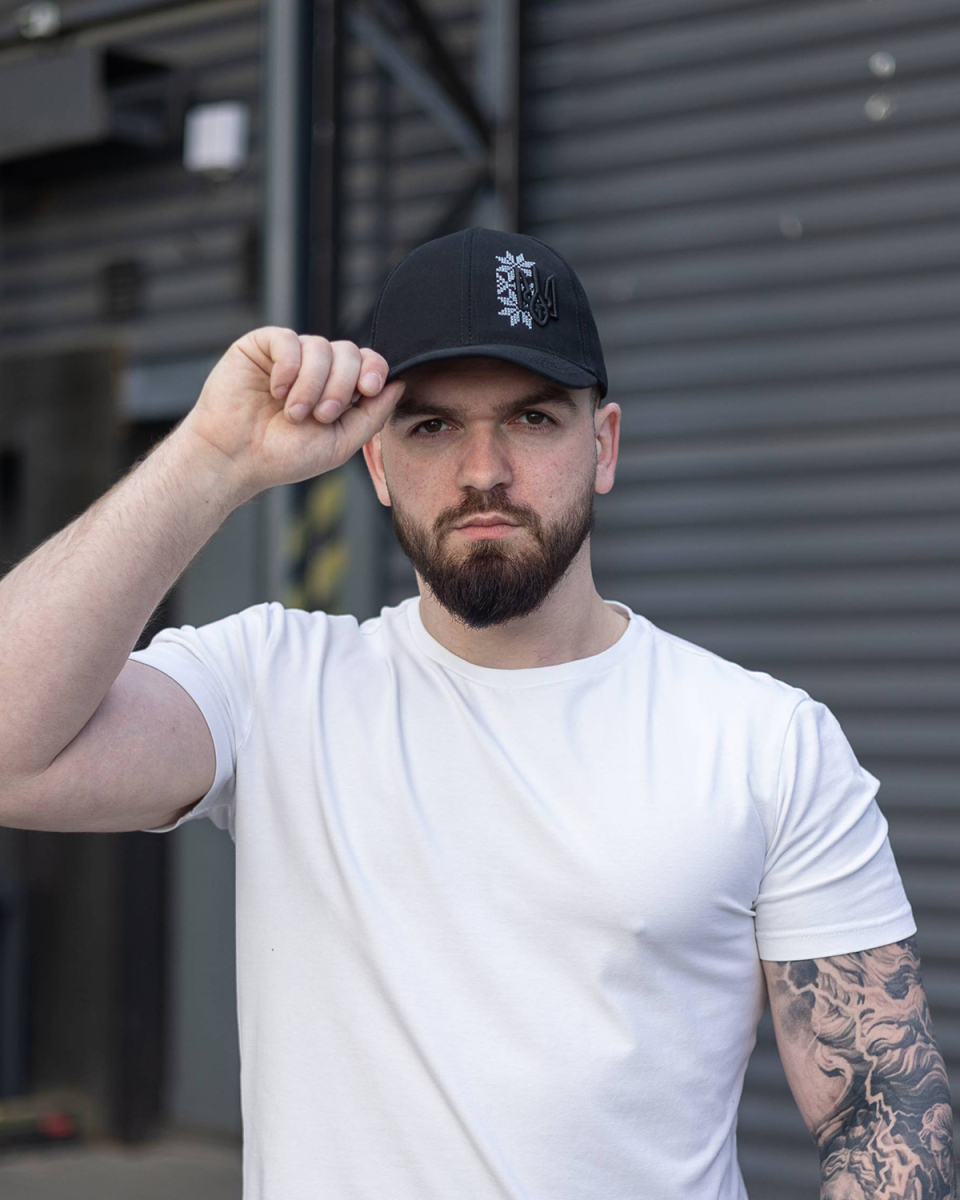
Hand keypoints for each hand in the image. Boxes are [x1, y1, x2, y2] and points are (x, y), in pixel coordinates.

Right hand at [177, 327, 405, 499]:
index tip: (368, 389)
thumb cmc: (284, 456)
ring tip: (293, 413)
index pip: (368, 362)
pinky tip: (276, 392)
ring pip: (320, 347)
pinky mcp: (261, 346)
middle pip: (349, 351)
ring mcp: (289, 355)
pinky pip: (288, 340)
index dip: (374, 369)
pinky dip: (288, 368)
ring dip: (311, 385)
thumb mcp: (340, 443)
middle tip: (321, 416)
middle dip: (341, 386)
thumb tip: (399, 383)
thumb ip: (372, 415)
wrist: (235, 459)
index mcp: (338, 388)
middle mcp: (316, 368)